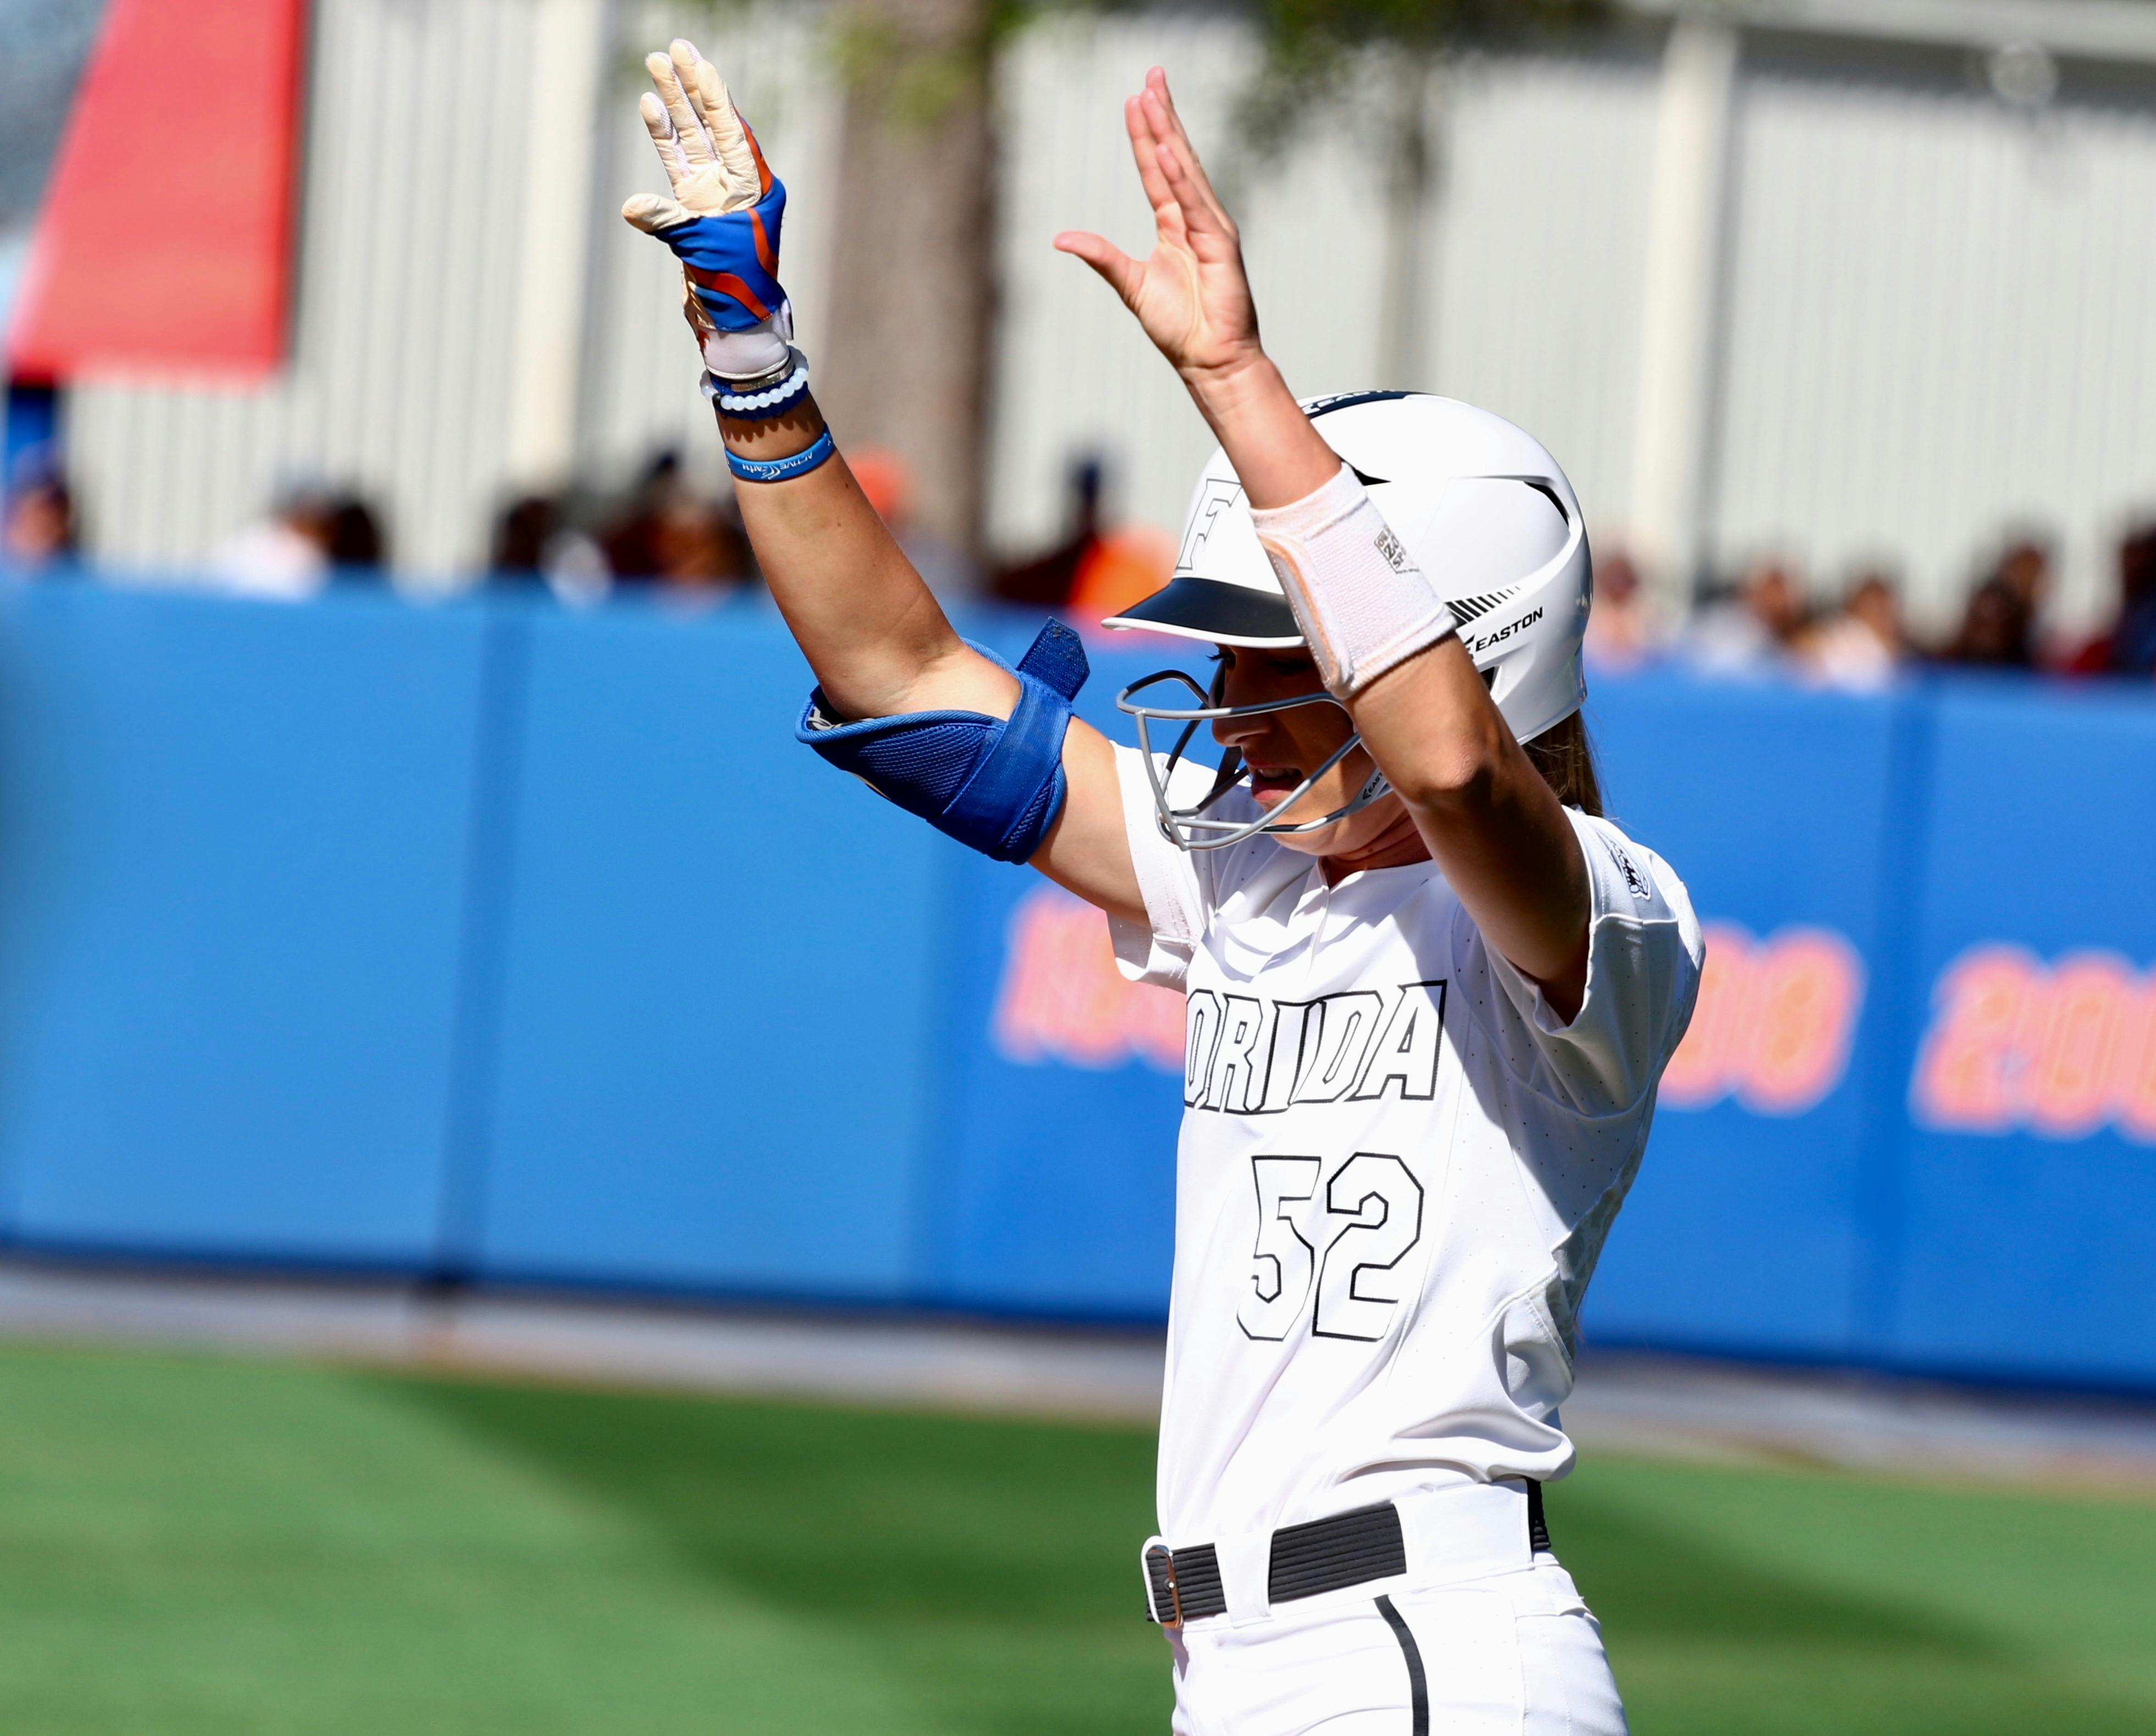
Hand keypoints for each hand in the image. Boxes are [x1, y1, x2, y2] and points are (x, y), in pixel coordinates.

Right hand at [622, 39, 791, 379]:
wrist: (735, 323)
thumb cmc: (736, 288)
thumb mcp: (706, 250)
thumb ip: (671, 224)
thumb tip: (632, 207)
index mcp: (755, 187)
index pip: (733, 130)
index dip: (714, 94)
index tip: (698, 61)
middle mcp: (735, 185)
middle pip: (711, 124)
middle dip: (692, 86)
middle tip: (674, 48)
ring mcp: (712, 195)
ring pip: (691, 139)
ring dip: (673, 104)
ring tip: (655, 65)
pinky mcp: (692, 210)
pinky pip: (675, 165)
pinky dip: (662, 138)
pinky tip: (650, 107)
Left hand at [1054, 69, 1264, 396]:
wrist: (1209, 359)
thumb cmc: (1178, 326)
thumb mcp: (1130, 284)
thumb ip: (1101, 256)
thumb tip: (1061, 238)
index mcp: (1174, 224)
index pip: (1155, 170)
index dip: (1144, 134)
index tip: (1135, 98)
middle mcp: (1194, 218)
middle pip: (1174, 157)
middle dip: (1161, 116)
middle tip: (1150, 75)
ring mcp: (1211, 228)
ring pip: (1185, 171)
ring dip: (1168, 134)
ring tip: (1153, 99)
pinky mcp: (1220, 246)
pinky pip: (1195, 205)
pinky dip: (1180, 179)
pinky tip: (1165, 152)